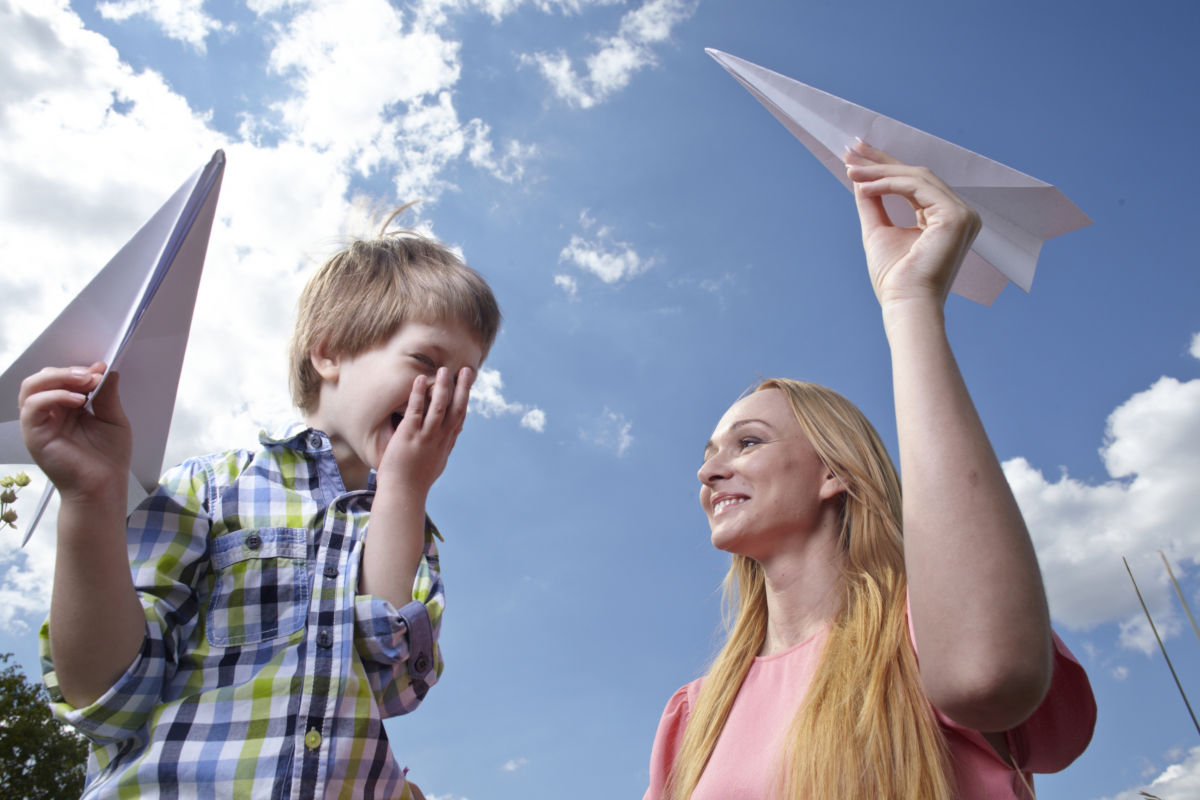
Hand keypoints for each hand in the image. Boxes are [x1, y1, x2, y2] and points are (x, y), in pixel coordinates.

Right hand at [18, 363, 130, 503]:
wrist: (103, 487)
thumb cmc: (108, 459)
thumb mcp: (113, 419)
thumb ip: (107, 394)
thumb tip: (106, 370)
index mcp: (68, 407)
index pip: (63, 378)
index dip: (80, 370)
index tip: (101, 369)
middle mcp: (51, 413)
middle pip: (44, 378)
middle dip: (69, 371)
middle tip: (92, 375)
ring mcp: (40, 423)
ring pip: (32, 387)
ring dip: (58, 378)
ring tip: (84, 382)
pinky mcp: (34, 434)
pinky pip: (33, 406)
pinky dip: (53, 396)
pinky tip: (77, 400)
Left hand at [377, 365, 473, 496]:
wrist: (403, 494)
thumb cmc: (414, 481)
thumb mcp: (435, 463)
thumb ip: (442, 447)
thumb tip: (449, 437)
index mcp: (445, 444)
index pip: (459, 417)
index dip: (465, 399)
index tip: (468, 384)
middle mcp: (439, 439)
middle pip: (456, 409)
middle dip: (462, 388)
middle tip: (467, 370)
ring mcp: (426, 437)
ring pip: (439, 407)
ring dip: (443, 387)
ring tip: (444, 370)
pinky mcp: (409, 436)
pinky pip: (416, 411)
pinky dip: (419, 394)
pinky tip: (419, 380)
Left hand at [844, 139, 980, 311]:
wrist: (907, 305)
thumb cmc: (894, 280)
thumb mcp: (878, 232)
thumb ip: (872, 203)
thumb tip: (859, 177)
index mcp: (946, 219)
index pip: (914, 184)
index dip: (886, 167)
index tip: (858, 155)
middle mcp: (960, 214)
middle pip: (917, 176)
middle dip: (881, 161)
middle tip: (852, 149)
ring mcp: (963, 214)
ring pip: (916, 178)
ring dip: (879, 171)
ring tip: (851, 170)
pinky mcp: (956, 216)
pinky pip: (917, 187)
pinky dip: (888, 184)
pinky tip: (864, 186)